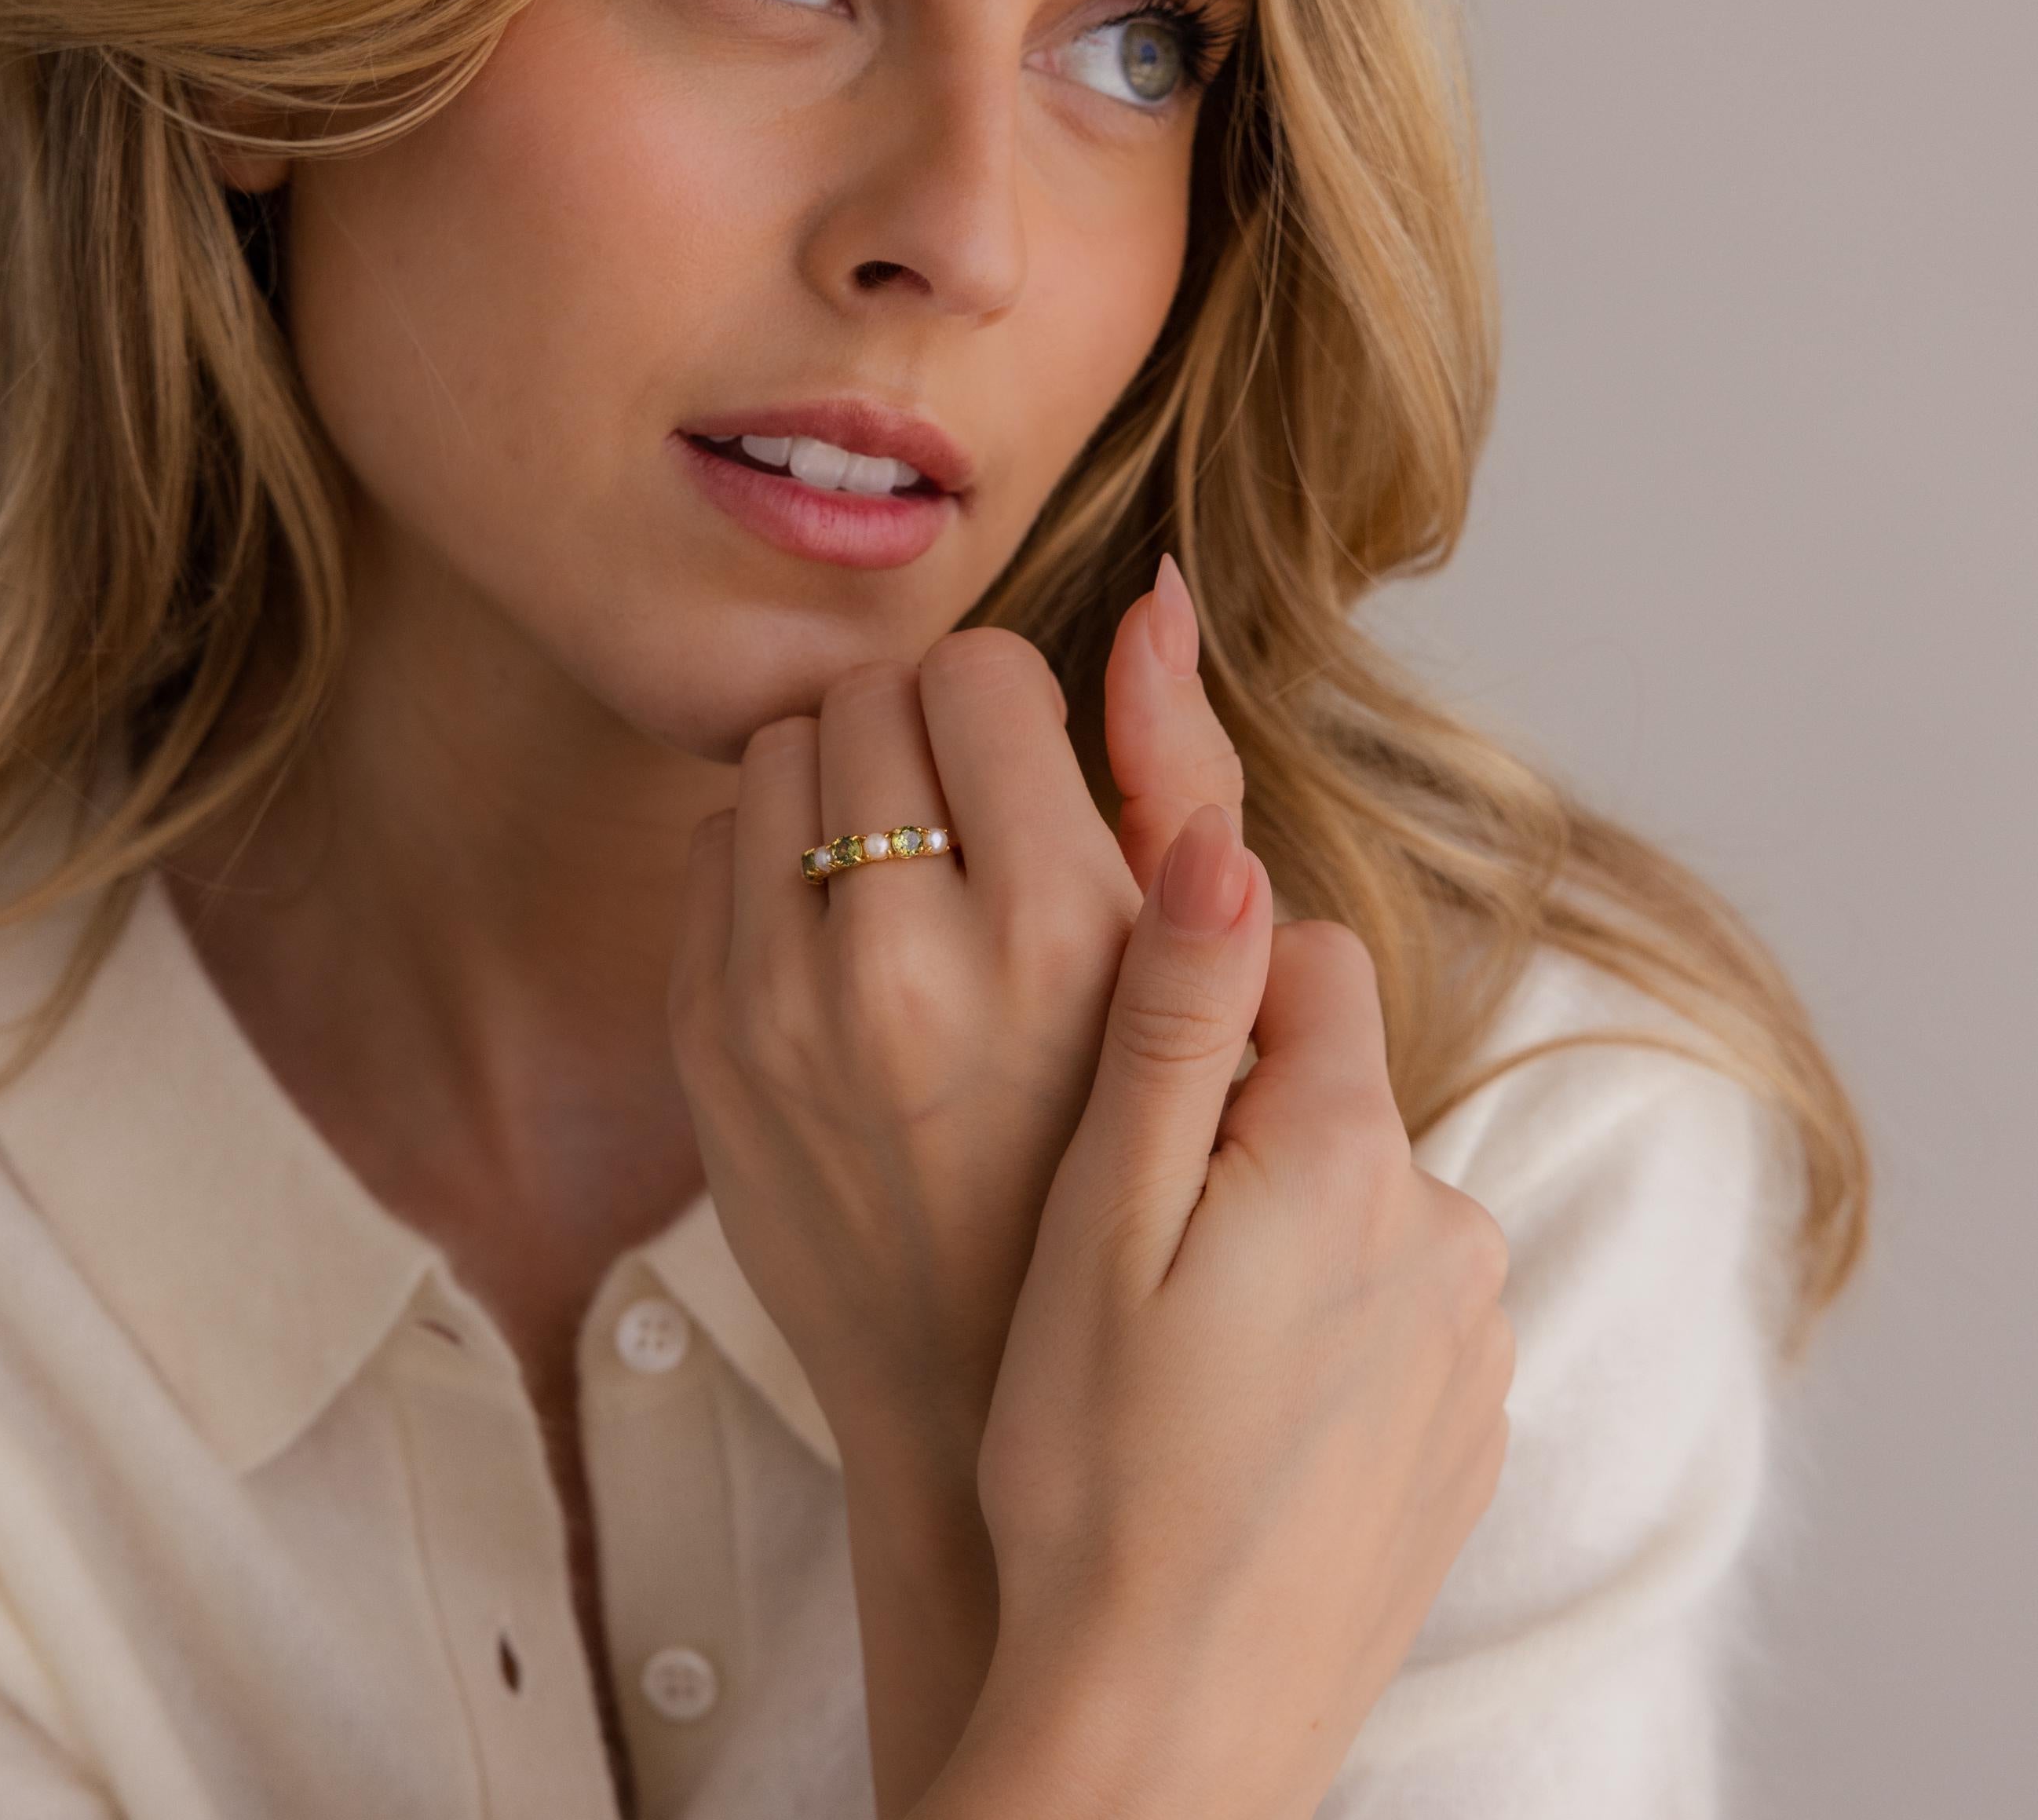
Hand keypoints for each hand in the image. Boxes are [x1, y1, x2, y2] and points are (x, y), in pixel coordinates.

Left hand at [665, 555, 1239, 1476]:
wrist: (973, 1369)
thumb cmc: (1124, 1148)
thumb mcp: (1194, 964)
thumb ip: (1178, 766)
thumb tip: (1156, 592)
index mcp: (1058, 928)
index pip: (978, 671)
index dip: (1007, 706)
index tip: (1026, 768)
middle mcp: (907, 956)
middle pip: (867, 694)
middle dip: (919, 729)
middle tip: (962, 814)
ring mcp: (783, 1002)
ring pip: (776, 752)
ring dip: (837, 777)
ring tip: (898, 864)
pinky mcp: (704, 1038)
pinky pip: (715, 845)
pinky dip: (772, 856)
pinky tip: (834, 929)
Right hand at [933, 809, 1513, 1819]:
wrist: (1170, 1725)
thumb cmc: (1095, 1472)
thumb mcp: (1099, 1222)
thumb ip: (1172, 1022)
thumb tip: (1220, 843)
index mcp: (1341, 1154)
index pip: (1307, 956)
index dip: (1208, 984)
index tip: (1129, 1075)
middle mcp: (1444, 1230)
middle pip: (1336, 1082)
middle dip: (1239, 1111)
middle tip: (1126, 1235)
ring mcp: (1471, 1340)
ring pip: (1366, 1196)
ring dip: (1284, 1221)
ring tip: (1176, 1343)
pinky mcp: (1469, 1430)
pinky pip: (1399, 1307)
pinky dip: (1327, 1324)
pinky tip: (1237, 1413)